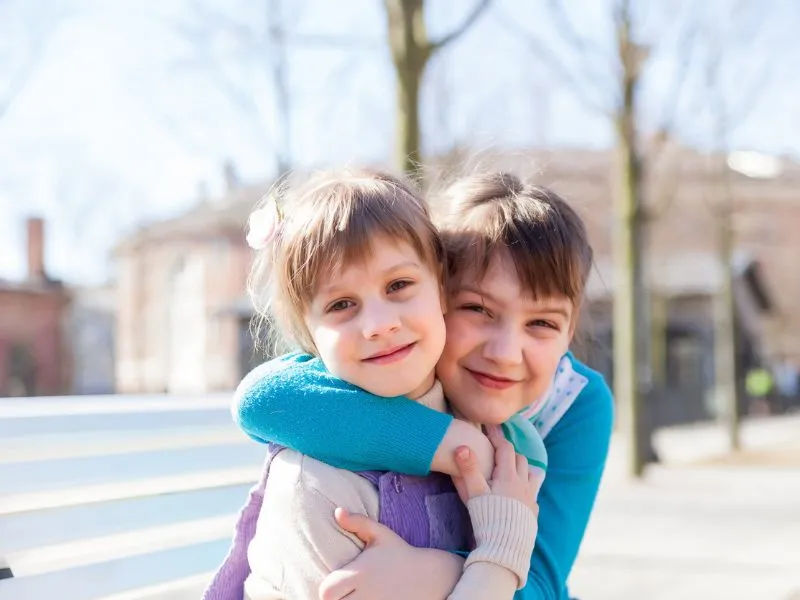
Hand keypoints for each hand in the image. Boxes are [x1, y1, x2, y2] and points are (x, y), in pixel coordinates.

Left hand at [319, 508, 462, 599]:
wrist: (430, 577)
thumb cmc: (400, 554)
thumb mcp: (381, 535)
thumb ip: (358, 522)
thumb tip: (337, 511)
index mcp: (362, 573)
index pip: (327, 591)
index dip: (328, 590)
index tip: (336, 586)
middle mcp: (368, 594)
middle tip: (343, 595)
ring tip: (353, 599)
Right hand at [452, 425, 542, 513]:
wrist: (505, 550)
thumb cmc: (487, 519)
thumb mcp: (474, 493)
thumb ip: (468, 469)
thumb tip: (461, 446)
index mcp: (508, 476)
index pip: (505, 448)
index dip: (497, 436)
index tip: (489, 427)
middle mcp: (523, 484)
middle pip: (519, 459)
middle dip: (508, 451)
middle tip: (496, 450)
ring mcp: (530, 498)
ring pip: (531, 474)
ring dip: (521, 467)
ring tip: (510, 469)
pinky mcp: (533, 513)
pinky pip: (533, 492)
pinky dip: (526, 486)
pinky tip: (518, 493)